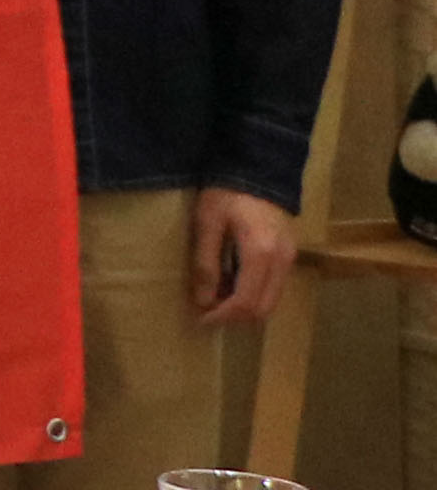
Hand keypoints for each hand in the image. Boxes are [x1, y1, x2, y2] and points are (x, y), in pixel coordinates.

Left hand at [188, 184, 301, 327]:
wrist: (256, 170)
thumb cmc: (226, 193)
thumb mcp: (207, 224)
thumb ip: (205, 263)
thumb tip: (202, 301)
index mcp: (261, 253)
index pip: (246, 302)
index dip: (222, 316)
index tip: (199, 319)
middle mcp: (282, 261)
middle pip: (263, 308)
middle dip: (234, 317)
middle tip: (205, 313)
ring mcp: (290, 258)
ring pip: (271, 301)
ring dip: (244, 308)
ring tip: (214, 299)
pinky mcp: (289, 255)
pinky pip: (274, 287)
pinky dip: (253, 294)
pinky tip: (230, 285)